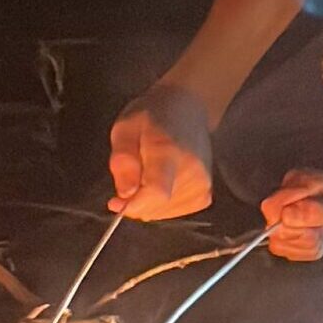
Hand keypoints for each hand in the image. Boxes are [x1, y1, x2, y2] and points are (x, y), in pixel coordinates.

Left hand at [110, 82, 213, 220]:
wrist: (188, 109)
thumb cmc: (152, 116)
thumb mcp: (125, 129)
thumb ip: (122, 162)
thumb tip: (125, 195)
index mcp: (168, 150)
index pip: (157, 191)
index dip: (134, 205)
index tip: (116, 202)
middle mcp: (192, 170)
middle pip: (157, 206)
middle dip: (135, 202)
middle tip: (129, 181)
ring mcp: (202, 184)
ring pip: (163, 213)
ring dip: (148, 203)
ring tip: (148, 175)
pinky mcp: (206, 194)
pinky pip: (175, 212)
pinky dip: (162, 206)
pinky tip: (161, 184)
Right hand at [261, 169, 322, 260]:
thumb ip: (318, 210)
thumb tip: (287, 215)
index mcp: (301, 182)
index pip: (272, 209)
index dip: (292, 227)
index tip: (316, 230)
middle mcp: (289, 192)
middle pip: (272, 227)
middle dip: (300, 239)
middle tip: (322, 232)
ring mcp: (288, 209)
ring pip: (277, 241)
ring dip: (303, 246)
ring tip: (322, 236)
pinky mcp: (290, 224)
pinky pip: (284, 246)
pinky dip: (303, 250)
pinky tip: (318, 241)